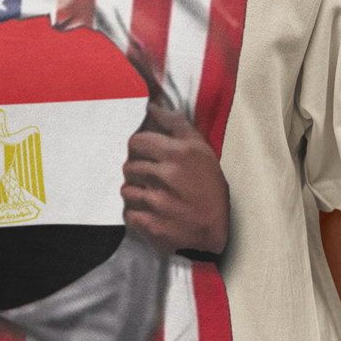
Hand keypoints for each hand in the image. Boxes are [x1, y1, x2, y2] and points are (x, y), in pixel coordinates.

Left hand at [122, 102, 228, 255]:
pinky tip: (152, 215)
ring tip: (153, 198)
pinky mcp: (152, 225)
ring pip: (126, 190)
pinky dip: (137, 215)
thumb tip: (152, 106)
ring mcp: (159, 202)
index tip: (148, 157)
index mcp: (179, 153)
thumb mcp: (201, 150)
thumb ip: (175, 124)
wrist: (215, 234)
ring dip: (136, 194)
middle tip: (152, 180)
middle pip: (128, 166)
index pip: (136, 141)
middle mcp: (168, 176)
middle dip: (137, 172)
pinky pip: (128, 214)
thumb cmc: (209, 188)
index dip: (139, 149)